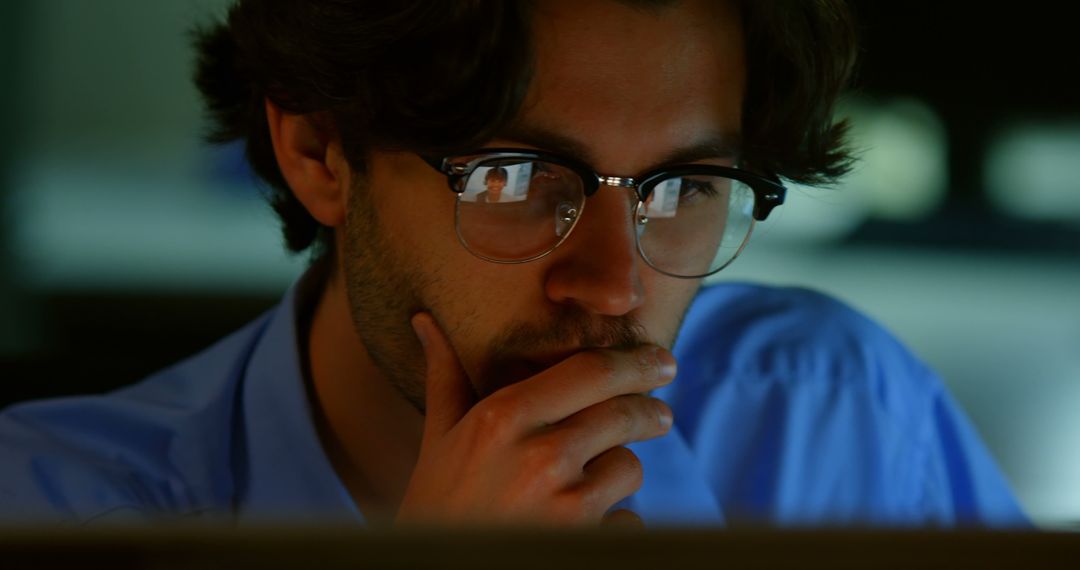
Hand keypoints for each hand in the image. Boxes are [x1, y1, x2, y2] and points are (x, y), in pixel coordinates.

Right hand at [395, 312, 675, 525]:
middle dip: (651, 413)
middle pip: (625, 414)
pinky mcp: (587, 545)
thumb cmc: (435, 508)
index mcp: (503, 418)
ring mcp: (567, 505)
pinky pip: (628, 522)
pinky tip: (583, 530)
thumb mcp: (437, 442)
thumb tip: (425, 322)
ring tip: (592, 484)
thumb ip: (446, 380)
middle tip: (660, 416)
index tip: (661, 361)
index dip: (636, 362)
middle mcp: (541, 456)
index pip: (591, 371)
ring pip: (629, 468)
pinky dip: (614, 526)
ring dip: (619, 473)